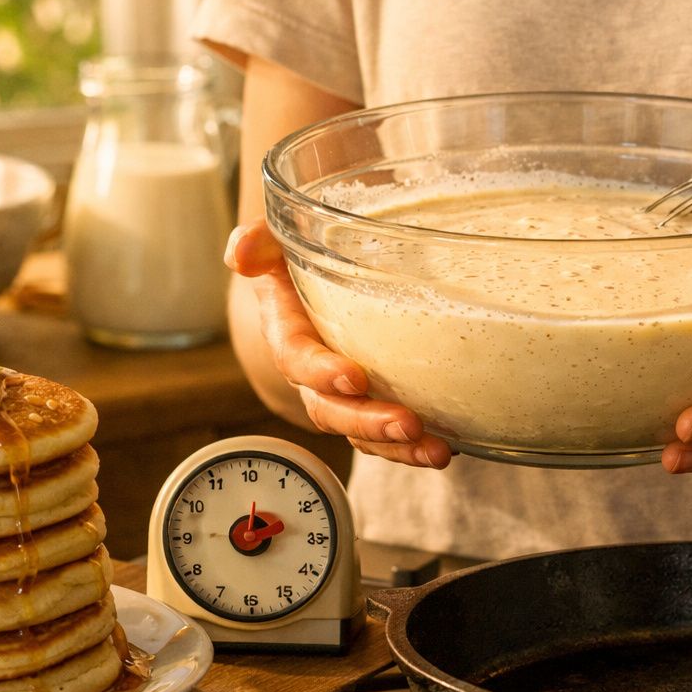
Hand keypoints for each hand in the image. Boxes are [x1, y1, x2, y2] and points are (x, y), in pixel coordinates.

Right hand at [224, 220, 452, 468]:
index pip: (296, 358)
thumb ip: (257, 242)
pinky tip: (449, 445)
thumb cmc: (297, 258)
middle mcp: (312, 372)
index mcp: (288, 332)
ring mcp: (342, 392)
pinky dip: (414, 445)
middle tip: (407, 424)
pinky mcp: (371, 399)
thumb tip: (243, 253)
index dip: (320, 372)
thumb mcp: (275, 240)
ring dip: (397, 447)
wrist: (312, 274)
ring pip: (361, 431)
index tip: (353, 378)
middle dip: (367, 422)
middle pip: (331, 409)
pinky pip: (384, 432)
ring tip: (436, 451)